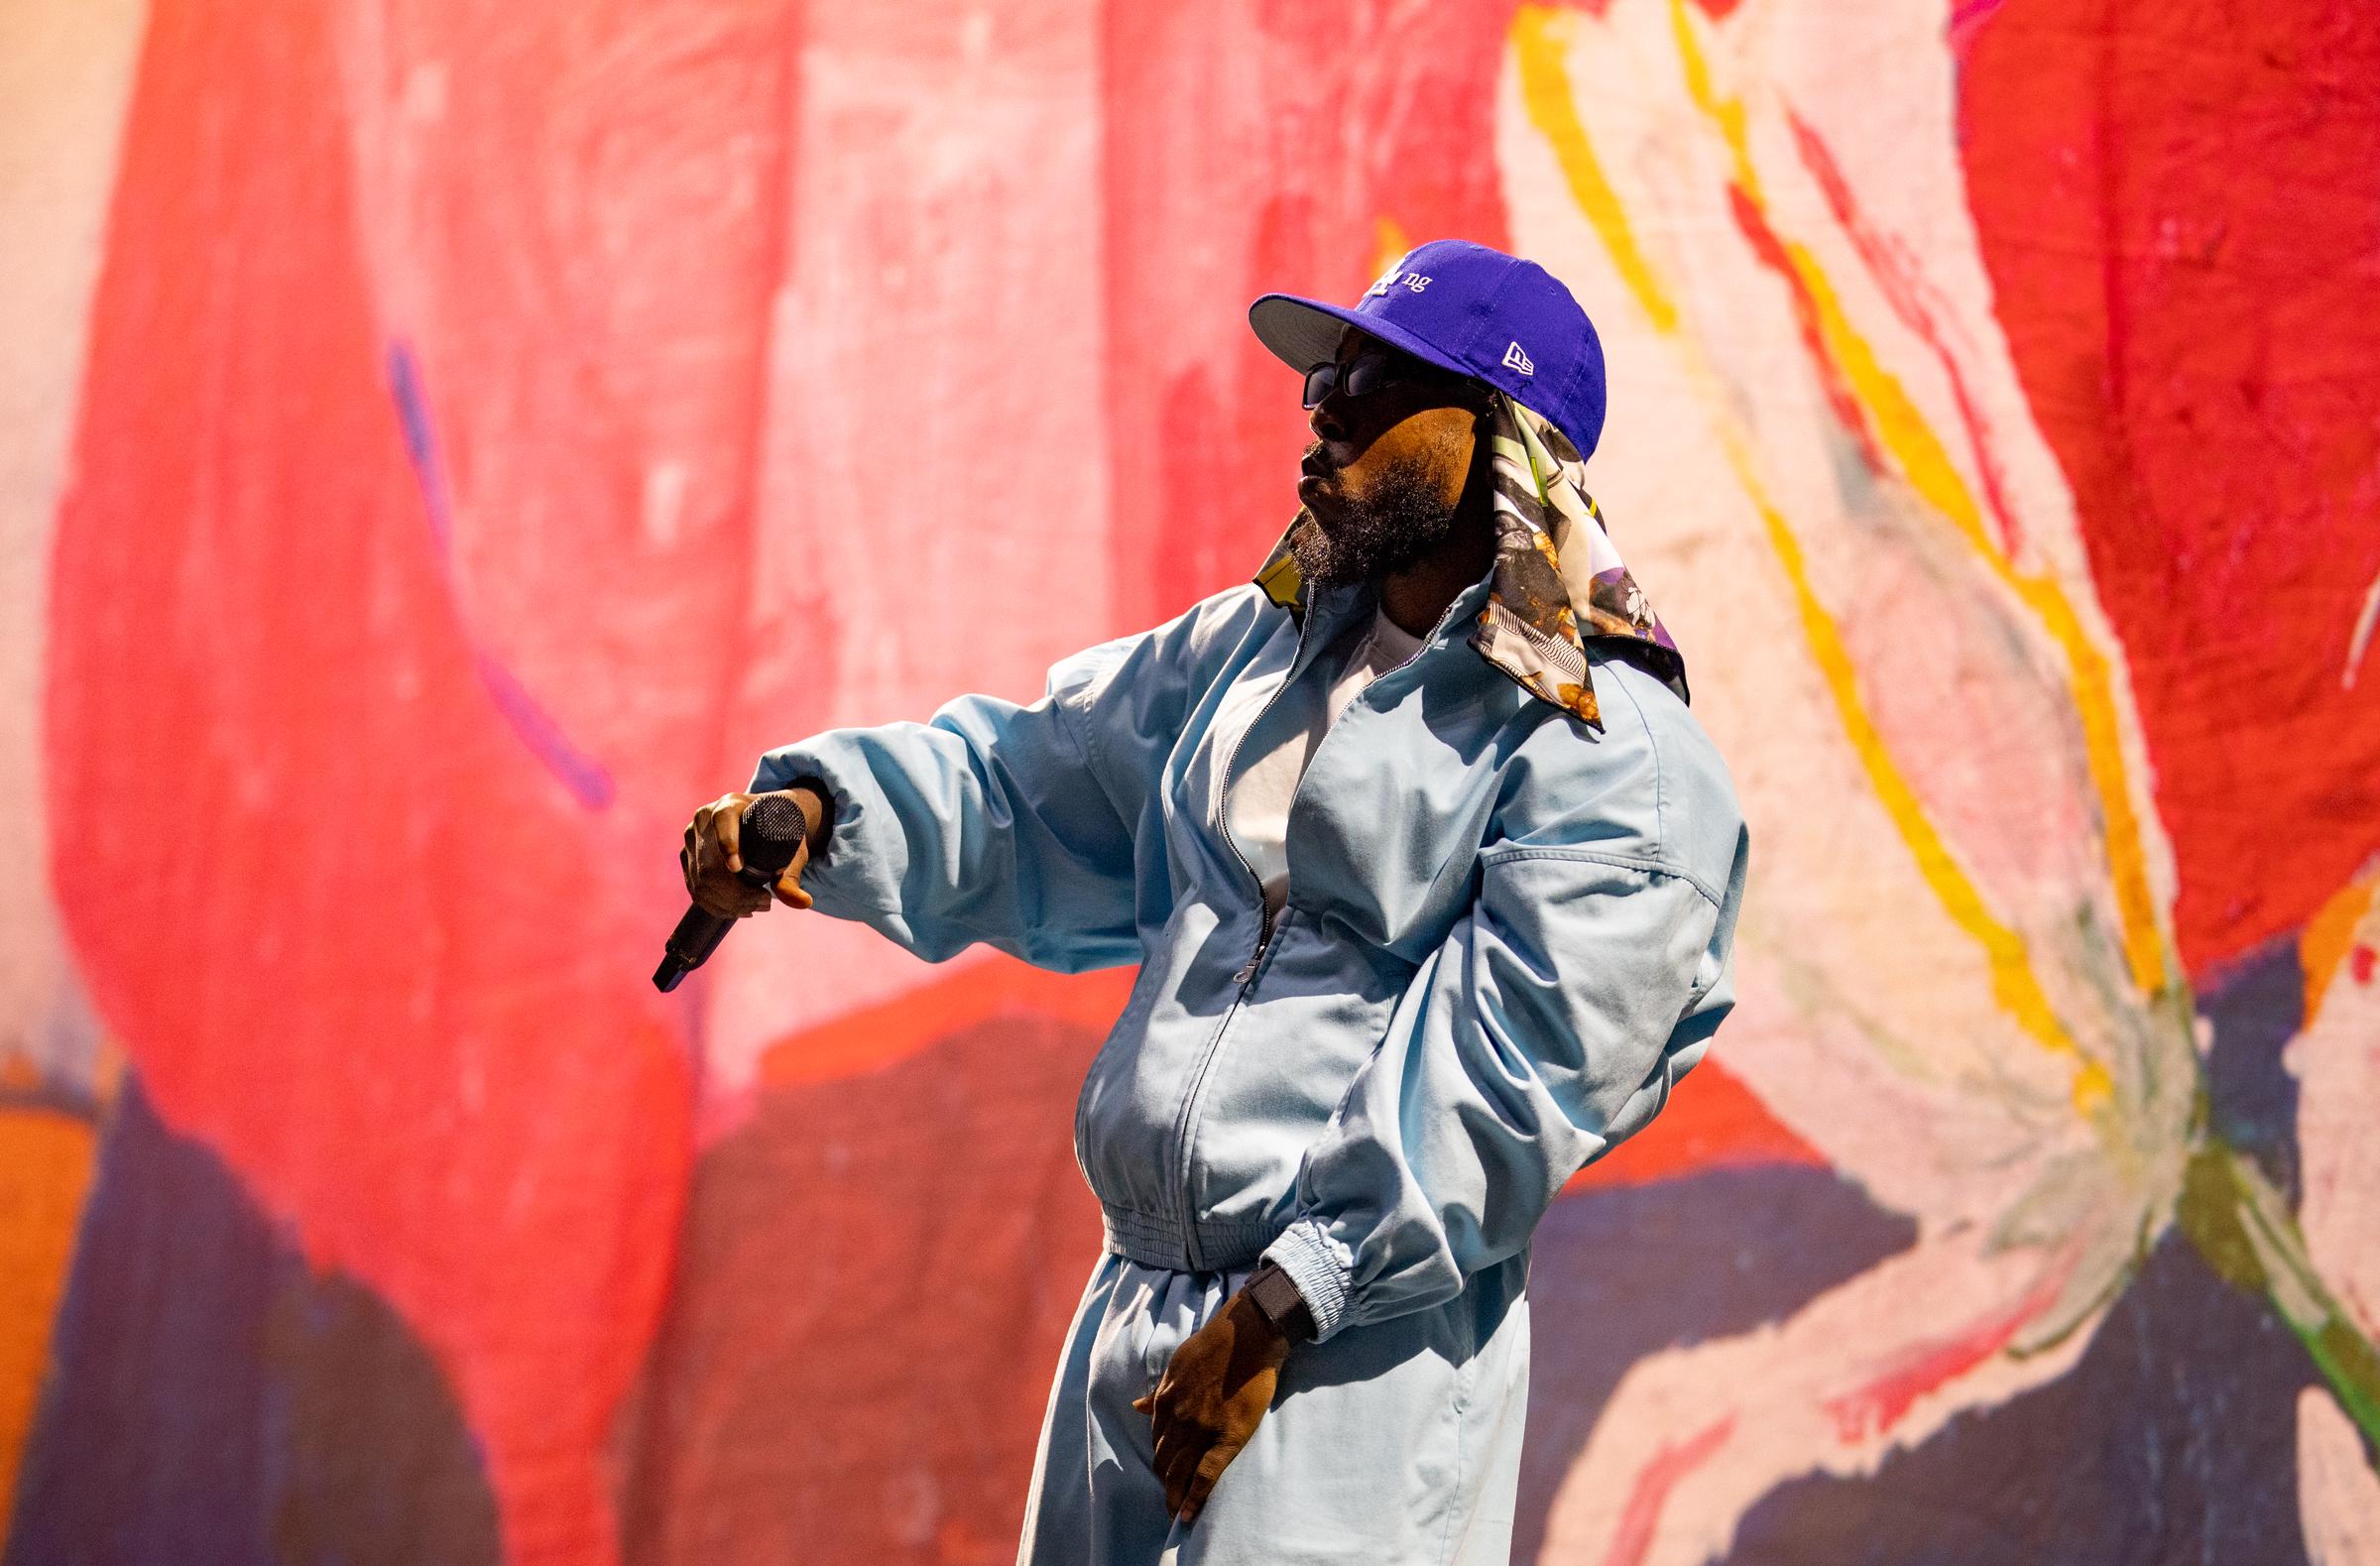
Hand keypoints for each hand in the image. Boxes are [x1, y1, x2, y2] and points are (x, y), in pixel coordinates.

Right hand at [680, 786, 826, 915]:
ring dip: (729, 903)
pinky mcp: (687, 858)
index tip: (738, 868)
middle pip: (710, 864)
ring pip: (702, 881)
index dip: (727, 844)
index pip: (723, 821)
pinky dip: (717, 906)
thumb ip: (792, 877)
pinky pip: (696, 889)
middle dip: (736, 893)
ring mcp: (691, 839)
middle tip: (765, 903)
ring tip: (756, 908)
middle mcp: (704, 819)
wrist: (764, 822)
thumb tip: (804, 903)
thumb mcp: (791, 849)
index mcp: (730, 805)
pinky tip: (737, 910)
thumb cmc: (780, 831)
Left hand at [1131, 1287, 1291, 1525]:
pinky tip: (1189, 1514)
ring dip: (1174, 1497)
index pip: (1155, 1440)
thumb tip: (1137, 1407)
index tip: (1162, 1473)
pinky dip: (1194, 1498)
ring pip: (1179, 1472)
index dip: (1158, 1459)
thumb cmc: (1215, 1345)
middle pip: (1163, 1460)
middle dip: (1163, 1483)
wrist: (1249, 1336)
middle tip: (1168, 1500)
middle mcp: (1178, 1418)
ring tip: (1175, 1514)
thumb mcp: (1177, 1364)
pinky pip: (1205, 1475)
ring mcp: (1201, 1430)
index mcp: (1166, 1400)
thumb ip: (1159, 1391)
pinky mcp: (1227, 1438)